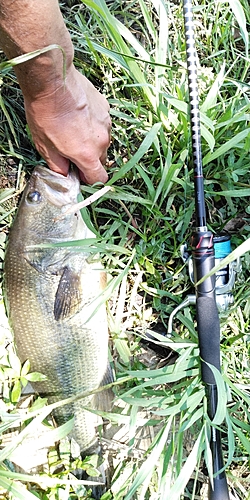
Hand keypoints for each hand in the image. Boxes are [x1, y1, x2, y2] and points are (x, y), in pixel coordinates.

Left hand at [23, 66, 110, 183]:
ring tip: (73, 128)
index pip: (99, 179)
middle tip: (71, 150)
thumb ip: (58, 166)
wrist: (52, 81)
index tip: (79, 173)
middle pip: (101, 160)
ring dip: (91, 140)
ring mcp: (106, 123)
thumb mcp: (45, 147)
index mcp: (87, 155)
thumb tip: (64, 173)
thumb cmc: (46, 113)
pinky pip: (102, 123)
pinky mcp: (105, 108)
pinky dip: (92, 124)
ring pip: (102, 140)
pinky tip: (78, 115)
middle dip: (89, 159)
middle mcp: (102, 141)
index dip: (89, 179)